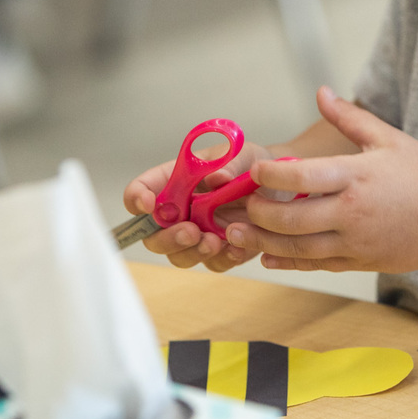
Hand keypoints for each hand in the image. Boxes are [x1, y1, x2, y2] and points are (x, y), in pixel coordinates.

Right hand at [122, 138, 276, 271]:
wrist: (280, 186)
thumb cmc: (252, 164)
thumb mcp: (244, 155)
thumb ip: (229, 164)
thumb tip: (216, 178)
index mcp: (175, 180)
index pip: (142, 189)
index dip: (137, 198)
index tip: (148, 204)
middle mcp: (180, 210)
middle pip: (152, 234)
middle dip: (167, 237)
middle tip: (190, 231)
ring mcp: (198, 233)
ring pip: (179, 255)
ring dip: (192, 252)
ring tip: (215, 242)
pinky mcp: (220, 251)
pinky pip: (213, 264)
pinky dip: (223, 259)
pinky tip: (237, 248)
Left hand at [226, 88, 417, 272]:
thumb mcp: (388, 138)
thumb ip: (349, 117)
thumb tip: (321, 90)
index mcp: (357, 176)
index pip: (302, 176)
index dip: (271, 174)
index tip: (255, 170)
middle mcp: (353, 211)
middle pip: (292, 218)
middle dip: (261, 212)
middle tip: (245, 203)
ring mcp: (356, 241)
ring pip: (299, 247)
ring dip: (266, 241)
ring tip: (242, 232)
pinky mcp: (360, 262)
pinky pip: (317, 264)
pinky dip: (290, 262)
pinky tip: (270, 255)